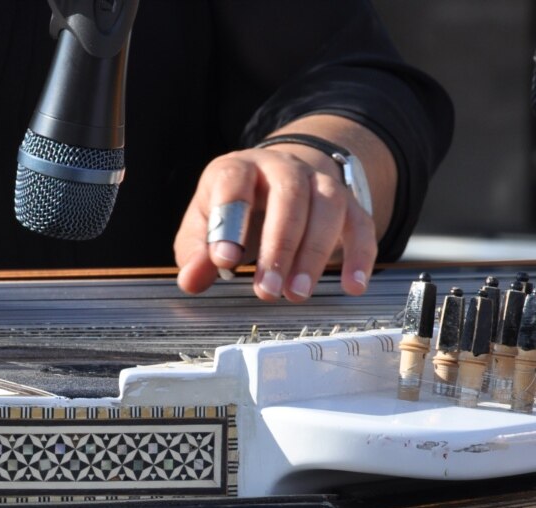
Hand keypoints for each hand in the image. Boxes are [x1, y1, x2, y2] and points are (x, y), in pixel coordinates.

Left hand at [173, 145, 376, 301]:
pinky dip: (360, 255)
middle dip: (279, 247)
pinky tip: (353, 286)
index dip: (230, 220)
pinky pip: (362, 224)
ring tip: (297, 294)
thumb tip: (191, 280)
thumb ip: (195, 252)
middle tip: (267, 292)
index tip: (225, 261)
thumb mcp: (203, 224)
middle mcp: (282, 168)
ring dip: (313, 255)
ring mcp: (319, 182)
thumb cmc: (233, 208)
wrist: (276, 179)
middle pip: (289, 197)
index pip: (234, 182)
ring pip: (328, 207)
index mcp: (238, 169)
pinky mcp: (348, 203)